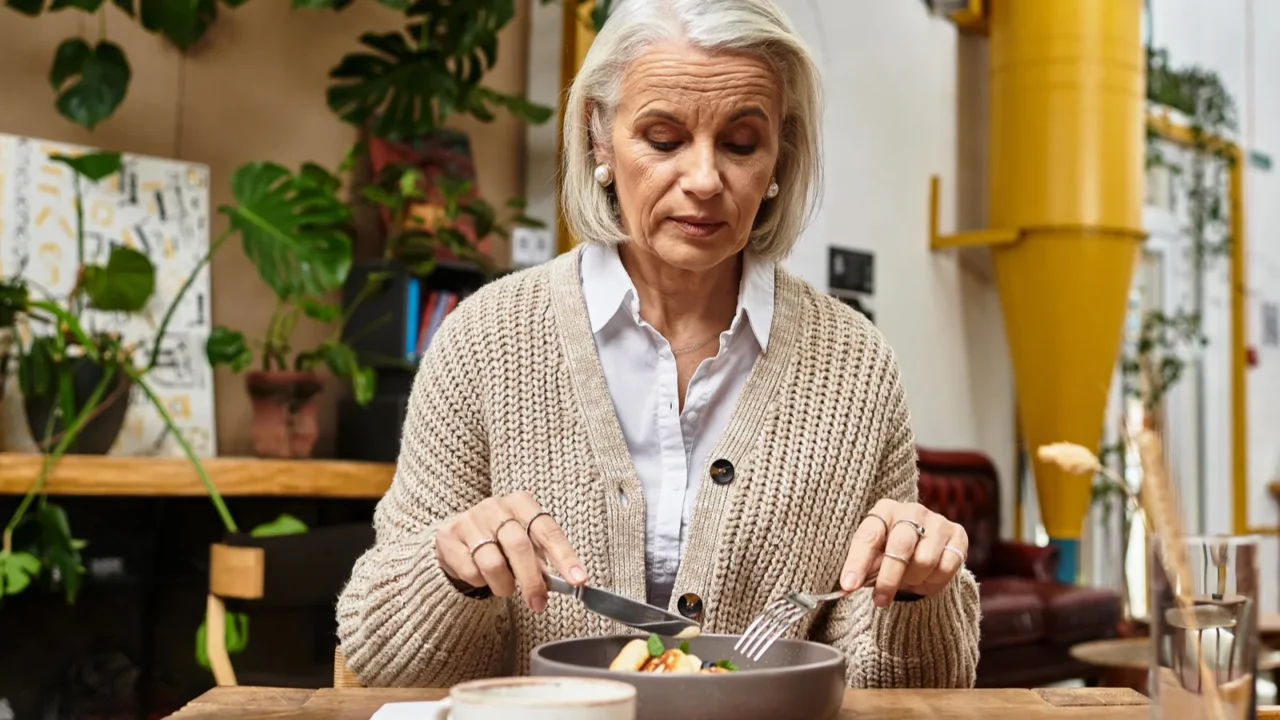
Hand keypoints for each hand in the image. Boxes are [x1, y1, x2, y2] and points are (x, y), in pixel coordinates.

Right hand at [435, 492, 587, 612]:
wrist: (456, 535)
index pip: (547, 530)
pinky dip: (480, 582)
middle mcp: (495, 506)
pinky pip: (470, 571)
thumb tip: (569, 582)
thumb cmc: (500, 540)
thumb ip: (543, 557)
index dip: (564, 556)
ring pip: (493, 563)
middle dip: (532, 580)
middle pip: (519, 546)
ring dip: (504, 585)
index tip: (578, 580)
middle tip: (538, 603)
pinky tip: (481, 575)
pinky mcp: (449, 537)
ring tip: (505, 587)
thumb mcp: (524, 540)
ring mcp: (470, 520)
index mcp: (521, 503)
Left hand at [839, 498, 968, 607]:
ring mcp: (937, 521)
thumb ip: (862, 569)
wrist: (925, 545)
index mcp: (884, 510)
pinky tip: (927, 577)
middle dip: (888, 579)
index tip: (848, 586)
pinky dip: (934, 580)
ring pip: (924, 561)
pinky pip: (947, 567)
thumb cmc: (891, 550)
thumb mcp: (873, 556)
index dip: (857, 562)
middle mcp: (912, 510)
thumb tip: (845, 588)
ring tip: (908, 580)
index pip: (868, 536)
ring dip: (913, 579)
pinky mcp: (958, 535)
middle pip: (900, 548)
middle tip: (880, 601)